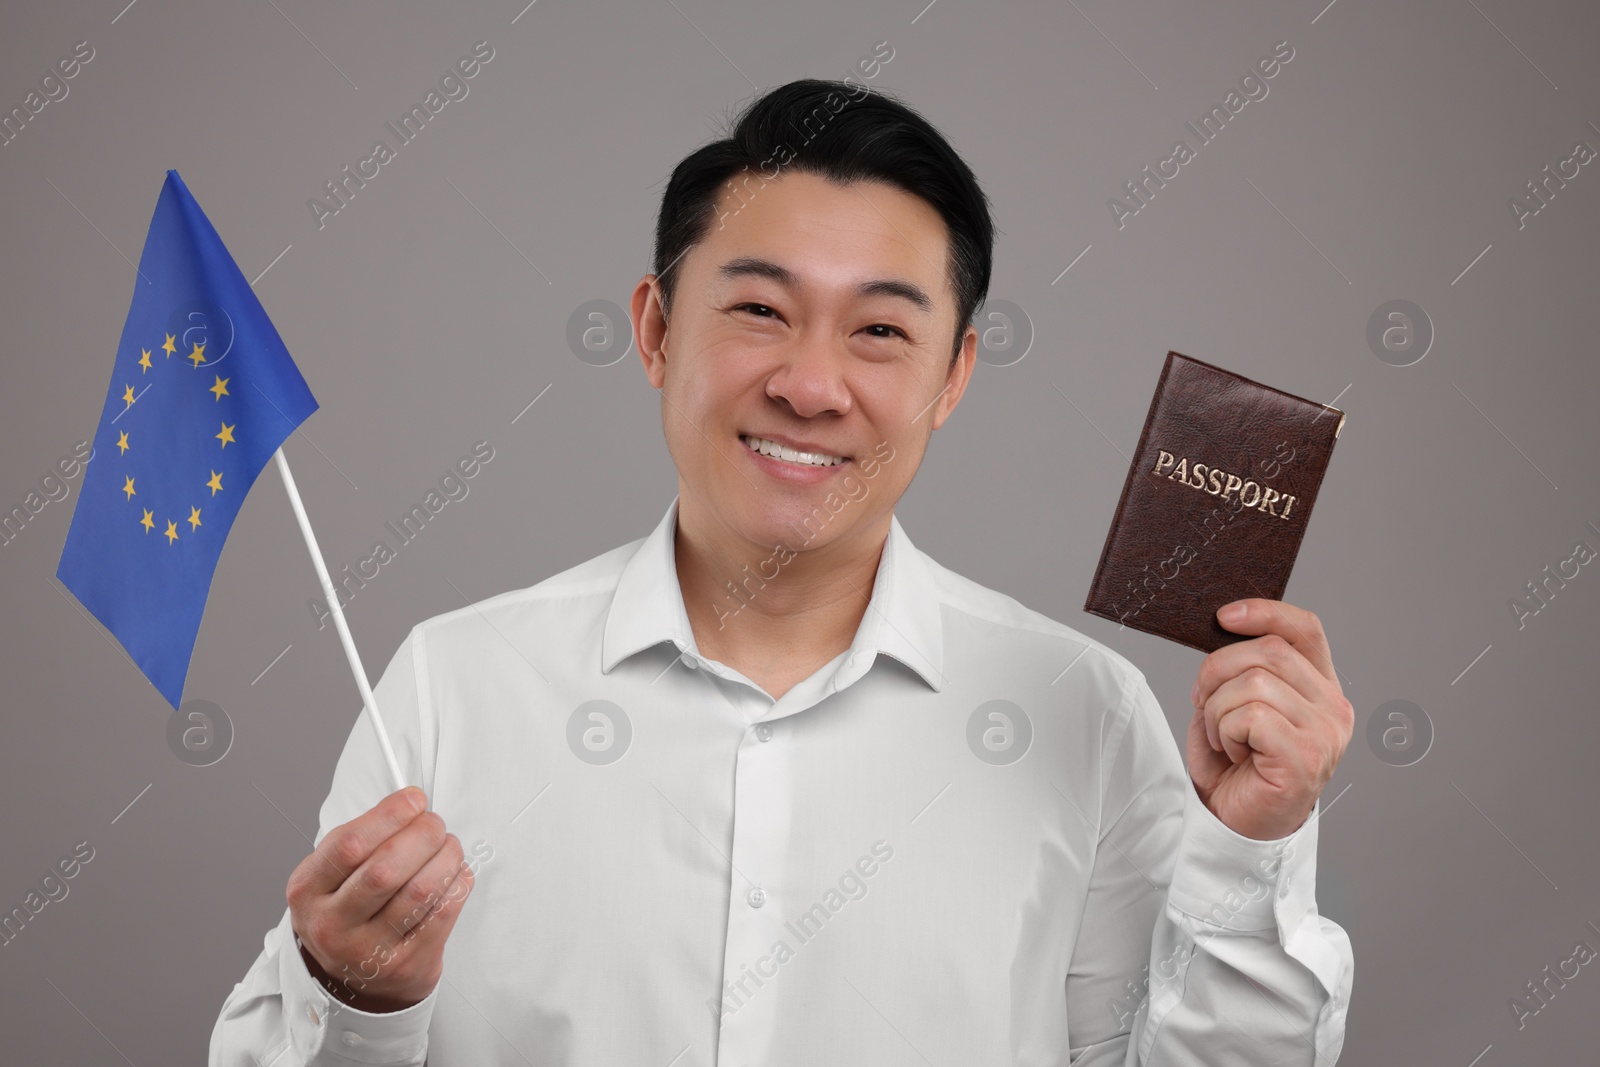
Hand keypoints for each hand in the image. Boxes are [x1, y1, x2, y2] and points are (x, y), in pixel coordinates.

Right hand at [286, 786, 474, 1012]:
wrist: (354, 978)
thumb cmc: (348, 909)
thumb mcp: (333, 874)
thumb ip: (364, 836)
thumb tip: (411, 802)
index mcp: (307, 891)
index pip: (348, 845)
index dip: (389, 815)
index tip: (415, 800)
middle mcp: (330, 925)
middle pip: (386, 869)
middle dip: (423, 835)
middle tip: (436, 825)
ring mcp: (367, 952)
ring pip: (420, 890)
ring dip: (446, 857)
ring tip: (449, 847)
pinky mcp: (405, 966)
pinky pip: (443, 913)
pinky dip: (458, 883)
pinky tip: (455, 873)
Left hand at [1186, 599, 1352, 840]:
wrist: (1232, 824)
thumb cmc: (1234, 767)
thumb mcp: (1234, 703)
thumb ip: (1242, 668)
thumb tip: (1226, 625)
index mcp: (1320, 688)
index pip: (1305, 629)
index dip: (1265, 612)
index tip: (1222, 617)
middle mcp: (1333, 708)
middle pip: (1269, 651)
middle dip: (1218, 671)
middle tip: (1202, 702)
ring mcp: (1325, 734)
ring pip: (1254, 683)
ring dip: (1218, 709)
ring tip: (1222, 737)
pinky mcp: (1306, 757)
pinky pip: (1250, 716)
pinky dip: (1225, 732)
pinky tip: (1232, 753)